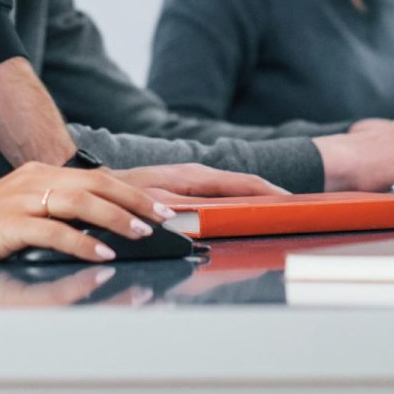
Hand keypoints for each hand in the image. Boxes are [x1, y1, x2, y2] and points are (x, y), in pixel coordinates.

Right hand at [0, 161, 174, 267]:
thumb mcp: (25, 212)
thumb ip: (59, 212)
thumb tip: (103, 226)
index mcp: (40, 173)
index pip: (98, 177)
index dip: (134, 192)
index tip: (162, 207)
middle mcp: (34, 179)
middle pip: (97, 183)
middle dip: (135, 201)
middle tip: (164, 217)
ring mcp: (21, 198)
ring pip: (80, 201)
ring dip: (115, 218)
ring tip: (140, 234)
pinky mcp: (9, 222)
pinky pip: (54, 230)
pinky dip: (81, 242)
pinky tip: (100, 253)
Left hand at [110, 163, 285, 202]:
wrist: (96, 190)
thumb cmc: (123, 197)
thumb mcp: (156, 205)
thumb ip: (190, 211)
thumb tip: (220, 219)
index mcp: (196, 176)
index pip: (244, 184)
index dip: (270, 194)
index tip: (294, 203)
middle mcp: (198, 175)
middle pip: (244, 187)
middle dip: (271, 198)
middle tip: (297, 212)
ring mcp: (192, 182)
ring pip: (234, 192)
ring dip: (257, 202)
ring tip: (281, 215)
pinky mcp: (186, 190)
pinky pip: (221, 197)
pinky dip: (239, 205)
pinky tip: (247, 217)